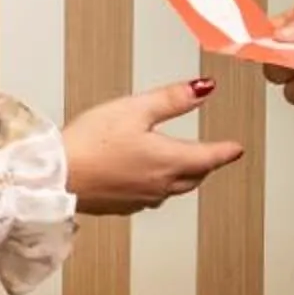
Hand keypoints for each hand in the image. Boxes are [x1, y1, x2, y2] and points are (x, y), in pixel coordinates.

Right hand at [62, 77, 245, 214]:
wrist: (57, 177)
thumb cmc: (91, 142)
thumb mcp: (134, 109)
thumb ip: (172, 99)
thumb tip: (204, 88)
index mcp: (169, 160)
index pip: (210, 157)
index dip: (226, 151)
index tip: (236, 148)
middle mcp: (161, 185)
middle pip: (195, 176)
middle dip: (206, 164)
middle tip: (212, 155)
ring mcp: (142, 198)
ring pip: (175, 189)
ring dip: (184, 176)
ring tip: (184, 165)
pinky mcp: (123, 206)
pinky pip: (152, 196)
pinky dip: (159, 185)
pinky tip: (146, 177)